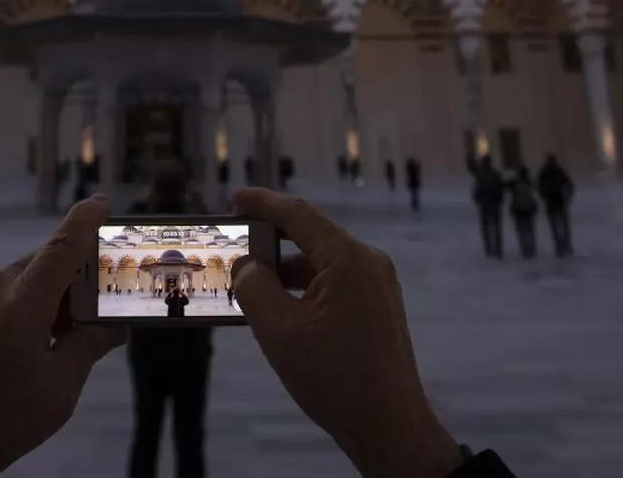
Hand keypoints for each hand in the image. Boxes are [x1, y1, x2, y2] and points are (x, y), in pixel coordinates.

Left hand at [0, 196, 125, 477]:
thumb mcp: (58, 389)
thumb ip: (89, 346)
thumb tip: (115, 328)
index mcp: (18, 307)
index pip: (60, 248)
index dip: (84, 222)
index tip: (102, 202)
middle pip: (43, 263)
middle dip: (75, 276)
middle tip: (100, 305)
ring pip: (21, 279)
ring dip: (48, 294)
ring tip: (63, 335)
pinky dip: (22, 304)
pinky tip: (29, 341)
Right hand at [230, 188, 461, 477]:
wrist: (389, 426)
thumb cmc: (334, 378)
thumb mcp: (279, 331)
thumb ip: (254, 288)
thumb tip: (247, 265)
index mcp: (348, 260)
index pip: (298, 216)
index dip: (263, 203)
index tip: (234, 197)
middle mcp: (369, 263)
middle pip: (311, 236)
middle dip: (270, 240)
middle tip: (233, 247)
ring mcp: (378, 284)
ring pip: (322, 262)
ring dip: (285, 270)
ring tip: (250, 285)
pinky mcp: (379, 306)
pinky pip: (334, 282)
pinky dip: (304, 287)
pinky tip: (280, 308)